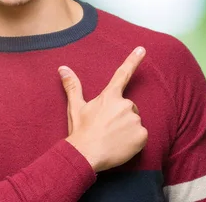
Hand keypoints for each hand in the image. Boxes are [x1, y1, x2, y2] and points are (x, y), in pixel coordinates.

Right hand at [59, 46, 147, 172]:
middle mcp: (125, 104)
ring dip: (126, 129)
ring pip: (134, 121)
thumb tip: (63, 68)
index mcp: (110, 96)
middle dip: (121, 116)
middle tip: (107, 128)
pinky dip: (134, 141)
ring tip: (112, 138)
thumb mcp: (75, 108)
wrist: (85, 156)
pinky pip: (141, 135)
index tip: (142, 49)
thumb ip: (73, 86)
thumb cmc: (80, 132)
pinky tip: (121, 145)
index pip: (123, 74)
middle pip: (129, 107)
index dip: (133, 60)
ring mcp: (134, 119)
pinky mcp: (142, 134)